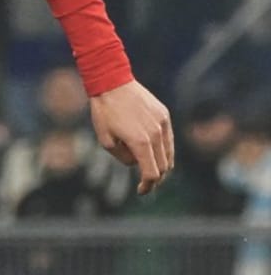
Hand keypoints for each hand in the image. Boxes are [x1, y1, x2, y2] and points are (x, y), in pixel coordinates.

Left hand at [89, 80, 173, 195]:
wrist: (112, 83)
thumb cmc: (104, 112)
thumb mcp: (106, 140)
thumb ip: (123, 157)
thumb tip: (136, 163)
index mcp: (140, 142)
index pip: (152, 173)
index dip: (148, 186)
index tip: (141, 191)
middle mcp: (156, 134)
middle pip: (163, 166)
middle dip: (155, 179)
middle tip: (146, 184)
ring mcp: (163, 124)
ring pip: (169, 154)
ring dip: (162, 166)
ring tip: (151, 171)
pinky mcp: (164, 115)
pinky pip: (168, 139)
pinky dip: (164, 150)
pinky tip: (155, 153)